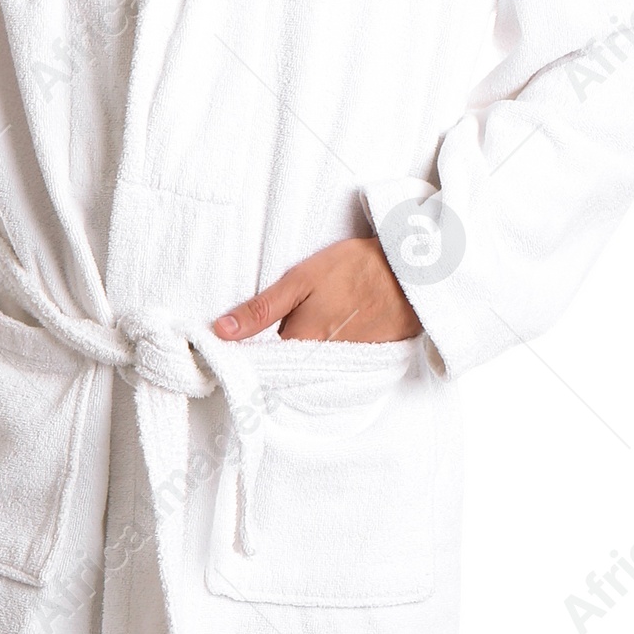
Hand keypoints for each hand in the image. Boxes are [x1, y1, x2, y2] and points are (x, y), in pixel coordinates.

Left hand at [212, 236, 421, 343]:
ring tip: (315, 320)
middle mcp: (321, 364)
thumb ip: (260, 309)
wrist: (412, 271)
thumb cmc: (354, 269)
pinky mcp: (367, 360)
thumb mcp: (300, 280)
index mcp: (300, 345)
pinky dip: (331, 349)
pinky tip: (337, 326)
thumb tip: (220, 331)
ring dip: (306, 349)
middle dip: (279, 349)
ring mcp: (347, 364)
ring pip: (313, 362)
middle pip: (288, 364)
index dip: (251, 351)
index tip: (240, 343)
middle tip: (284, 323)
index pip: (263, 361)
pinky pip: (337, 363)